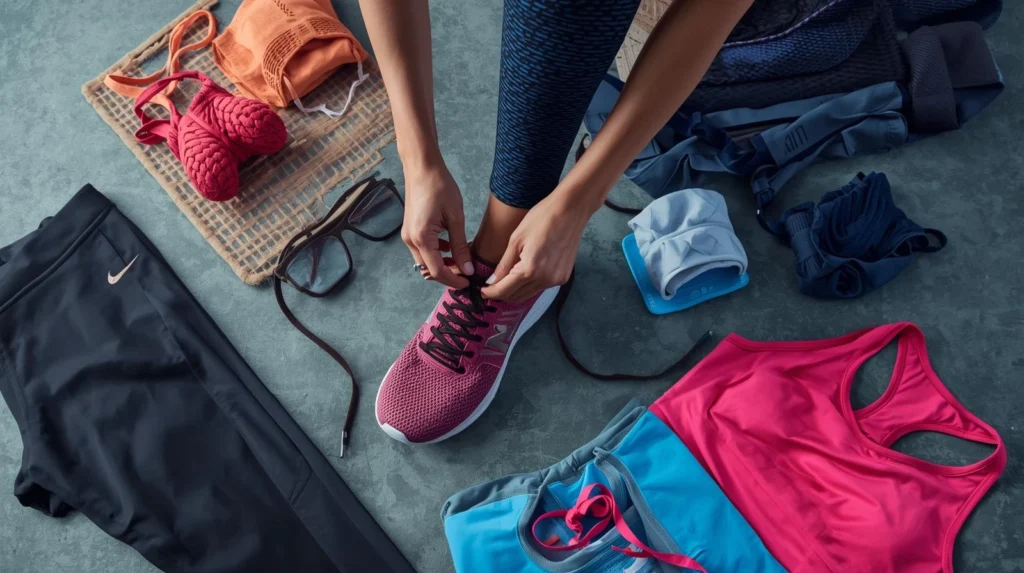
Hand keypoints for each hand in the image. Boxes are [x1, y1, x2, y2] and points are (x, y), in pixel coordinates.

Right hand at [401, 163, 473, 288]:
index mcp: (422, 238)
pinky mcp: (410, 231)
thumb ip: (460, 246)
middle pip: (429, 270)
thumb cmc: (440, 187)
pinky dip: (436, 255)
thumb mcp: (456, 217)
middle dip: (448, 275)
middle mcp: (410, 240)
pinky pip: (423, 251)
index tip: (469, 283)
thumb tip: (467, 269)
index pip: (437, 271)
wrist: (422, 168)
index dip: (454, 281)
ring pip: (425, 262)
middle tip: (467, 273)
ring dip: (442, 265)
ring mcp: (408, 236)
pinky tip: (451, 248)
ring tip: (462, 260)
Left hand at [481, 193, 589, 302]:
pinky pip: (541, 287)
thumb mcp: (516, 239)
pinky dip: (530, 285)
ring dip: (515, 291)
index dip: (490, 293)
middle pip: (516, 297)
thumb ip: (504, 264)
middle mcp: (545, 279)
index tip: (482, 290)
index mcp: (530, 269)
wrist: (571, 209)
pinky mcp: (563, 277)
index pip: (504, 290)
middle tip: (491, 287)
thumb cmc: (542, 218)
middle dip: (501, 294)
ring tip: (506, 280)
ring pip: (529, 294)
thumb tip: (493, 281)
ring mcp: (556, 280)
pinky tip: (524, 274)